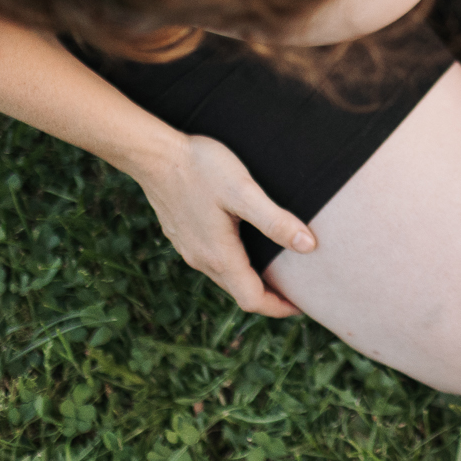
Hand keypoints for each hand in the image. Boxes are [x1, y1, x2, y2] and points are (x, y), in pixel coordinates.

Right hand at [127, 131, 316, 317]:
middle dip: (269, 296)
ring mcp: (189, 249)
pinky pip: (212, 261)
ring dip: (251, 279)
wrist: (153, 154)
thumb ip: (275, 221)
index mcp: (220, 256)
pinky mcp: (183, 235)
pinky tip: (246, 244)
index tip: (303, 303)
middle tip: (296, 288)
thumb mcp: (243, 191)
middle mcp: (201, 260)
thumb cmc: (200, 168)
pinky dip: (235, 264)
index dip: (280, 307)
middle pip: (240, 292)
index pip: (253, 301)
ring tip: (277, 269)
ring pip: (225, 277)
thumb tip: (308, 246)